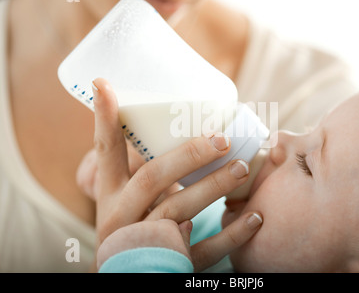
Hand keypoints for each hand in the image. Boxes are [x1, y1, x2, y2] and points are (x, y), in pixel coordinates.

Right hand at [90, 78, 261, 270]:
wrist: (127, 278)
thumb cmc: (137, 226)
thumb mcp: (130, 201)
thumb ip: (151, 173)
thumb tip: (193, 133)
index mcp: (110, 195)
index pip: (106, 153)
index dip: (104, 119)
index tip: (104, 84)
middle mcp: (120, 217)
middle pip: (152, 180)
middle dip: (188, 156)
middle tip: (222, 139)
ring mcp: (143, 243)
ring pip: (178, 212)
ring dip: (213, 187)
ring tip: (242, 167)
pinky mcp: (169, 265)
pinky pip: (203, 250)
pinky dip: (232, 234)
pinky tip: (254, 217)